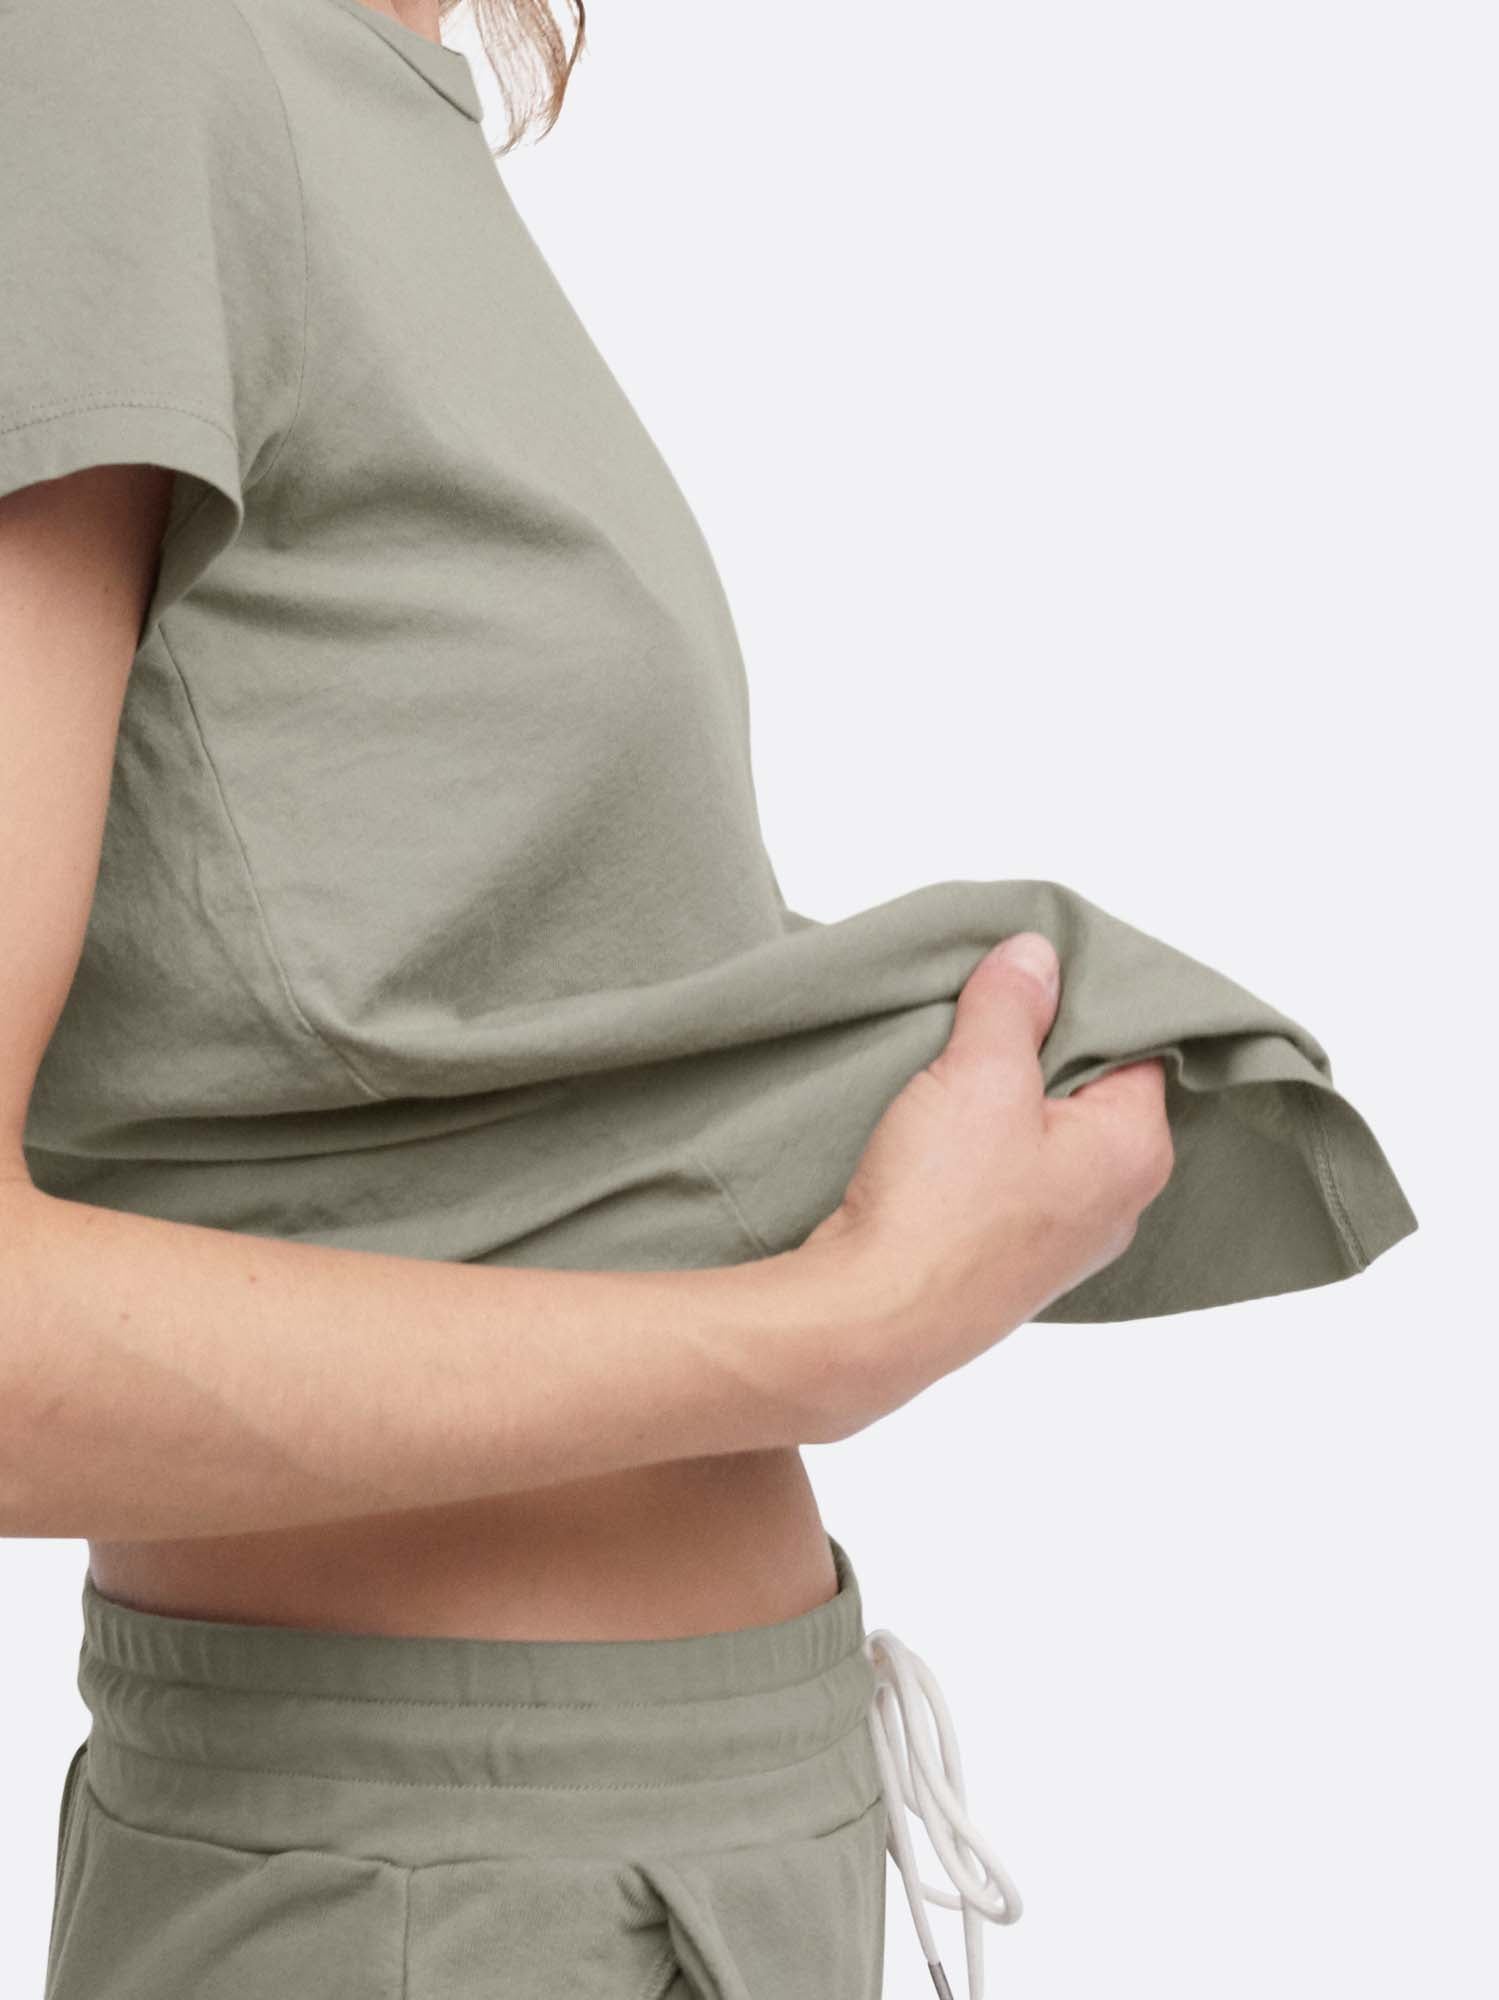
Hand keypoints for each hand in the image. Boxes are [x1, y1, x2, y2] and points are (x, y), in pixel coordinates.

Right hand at [796, 931, 1174, 1435]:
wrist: (870, 1318)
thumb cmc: (939, 1206)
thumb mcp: (980, 1075)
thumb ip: (1012, 1005)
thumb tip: (1035, 956)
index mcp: (1136, 1149)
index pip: (1138, 1042)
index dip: (1085, 994)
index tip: (1034, 963)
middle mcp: (1116, 1200)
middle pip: (1091, 1086)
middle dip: (1039, 1040)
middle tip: (983, 1000)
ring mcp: (1062, 1238)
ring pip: (1044, 1130)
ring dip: (1001, 1092)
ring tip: (951, 1057)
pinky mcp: (1007, 1258)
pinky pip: (1008, 1173)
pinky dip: (979, 1140)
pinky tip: (937, 1122)